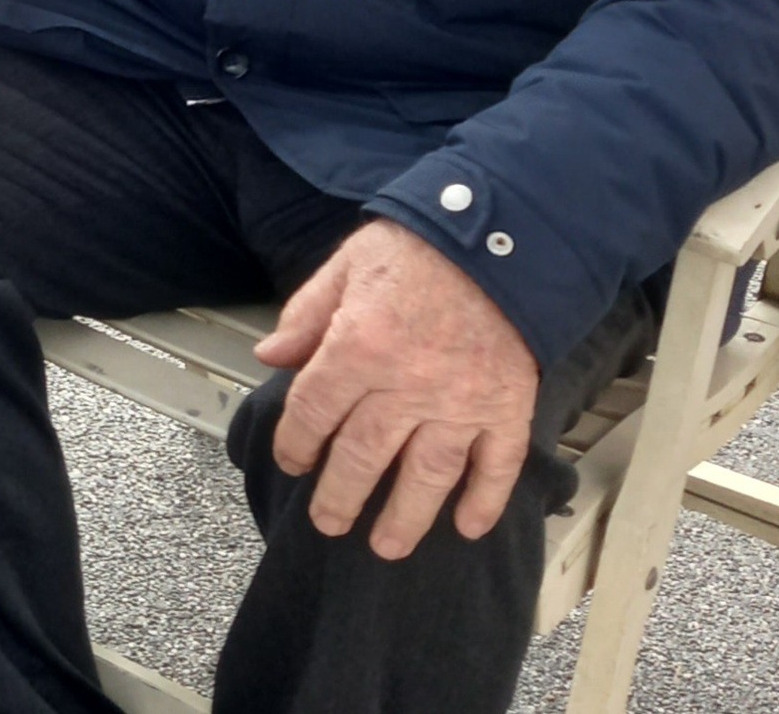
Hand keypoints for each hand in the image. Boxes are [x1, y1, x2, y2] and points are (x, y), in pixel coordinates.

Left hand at [254, 220, 537, 560]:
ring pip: (427, 476)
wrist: (500, 231)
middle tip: (329, 522)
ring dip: (405, 517)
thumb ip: (307, 314)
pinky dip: (484, 501)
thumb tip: (271, 357)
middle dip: (340, 497)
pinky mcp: (507, 406)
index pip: (315, 412)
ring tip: (386, 546)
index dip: (296, 443)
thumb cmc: (419, 245)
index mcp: (360, 346)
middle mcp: (407, 384)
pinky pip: (496, 465)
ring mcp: (462, 402)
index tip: (292, 461)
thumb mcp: (347, 265)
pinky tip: (467, 526)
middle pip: (363, 457)